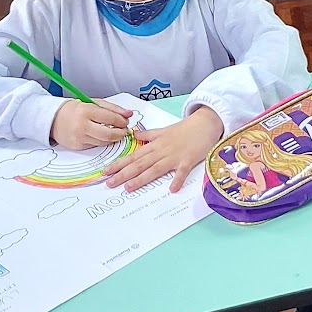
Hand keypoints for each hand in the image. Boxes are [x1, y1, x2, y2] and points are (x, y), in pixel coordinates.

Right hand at [49, 99, 133, 149]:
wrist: (54, 119)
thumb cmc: (75, 109)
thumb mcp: (94, 103)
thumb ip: (113, 108)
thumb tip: (129, 114)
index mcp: (86, 111)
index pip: (111, 118)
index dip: (122, 121)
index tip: (125, 121)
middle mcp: (82, 126)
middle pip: (109, 134)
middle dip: (121, 133)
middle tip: (124, 130)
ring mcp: (79, 138)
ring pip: (104, 142)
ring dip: (114, 138)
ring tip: (115, 132)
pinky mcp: (77, 146)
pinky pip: (95, 145)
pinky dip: (102, 141)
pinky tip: (102, 136)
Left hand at [105, 107, 223, 192]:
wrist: (206, 122)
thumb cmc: (186, 128)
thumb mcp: (165, 130)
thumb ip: (149, 135)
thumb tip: (134, 136)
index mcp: (156, 144)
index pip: (134, 155)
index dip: (119, 164)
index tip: (105, 172)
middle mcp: (162, 151)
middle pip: (141, 163)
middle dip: (124, 174)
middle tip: (109, 183)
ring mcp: (175, 156)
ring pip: (156, 168)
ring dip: (142, 178)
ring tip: (129, 187)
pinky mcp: (189, 159)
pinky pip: (182, 171)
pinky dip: (177, 179)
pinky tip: (172, 189)